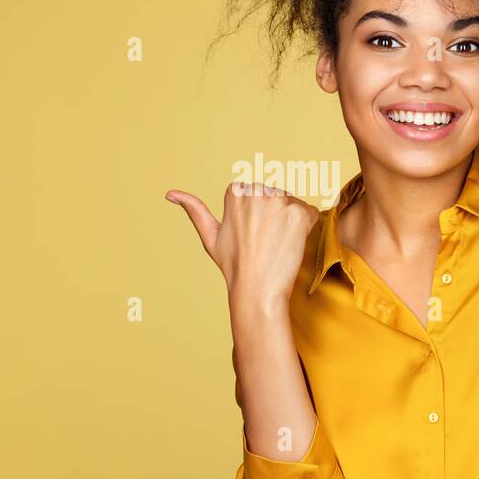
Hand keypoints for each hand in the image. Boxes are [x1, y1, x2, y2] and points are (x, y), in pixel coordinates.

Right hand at [165, 181, 319, 304]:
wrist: (257, 288)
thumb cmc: (233, 265)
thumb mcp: (210, 235)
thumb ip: (194, 209)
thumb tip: (170, 193)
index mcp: (236, 191)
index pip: (257, 194)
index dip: (257, 216)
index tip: (252, 235)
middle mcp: (257, 190)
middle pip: (276, 196)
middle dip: (274, 216)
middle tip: (264, 242)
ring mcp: (280, 200)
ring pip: (292, 204)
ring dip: (289, 221)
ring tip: (276, 243)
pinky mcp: (299, 212)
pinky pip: (309, 213)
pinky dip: (304, 227)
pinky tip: (290, 243)